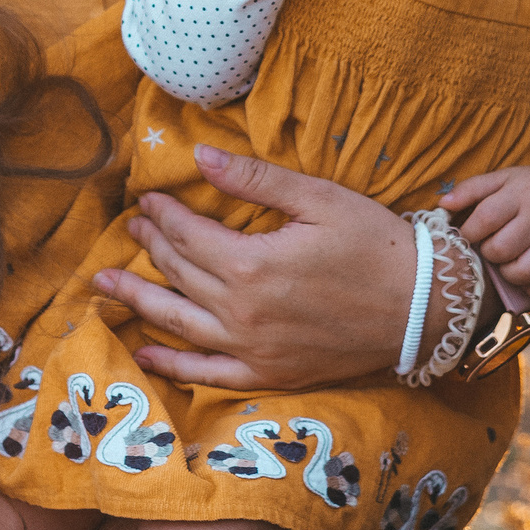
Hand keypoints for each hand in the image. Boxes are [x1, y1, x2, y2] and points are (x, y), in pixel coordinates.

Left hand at [91, 148, 417, 391]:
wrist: (425, 308)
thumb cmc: (377, 245)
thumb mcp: (318, 198)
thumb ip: (255, 180)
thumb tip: (201, 156)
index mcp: (252, 265)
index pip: (187, 235)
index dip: (162, 214)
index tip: (147, 200)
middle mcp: (243, 313)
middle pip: (179, 274)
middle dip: (150, 246)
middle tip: (131, 228)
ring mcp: (254, 349)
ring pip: (178, 322)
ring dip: (138, 300)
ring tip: (104, 284)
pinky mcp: (270, 374)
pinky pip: (208, 374)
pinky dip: (172, 364)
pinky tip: (144, 351)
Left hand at [439, 162, 529, 305]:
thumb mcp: (502, 178)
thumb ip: (470, 189)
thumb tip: (442, 204)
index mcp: (519, 195)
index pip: (486, 218)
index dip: (469, 232)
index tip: (468, 235)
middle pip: (503, 249)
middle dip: (489, 254)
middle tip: (492, 249)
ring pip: (527, 271)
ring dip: (509, 275)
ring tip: (508, 264)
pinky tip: (528, 280)